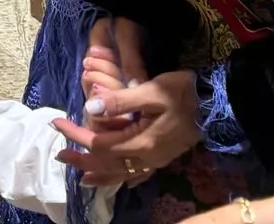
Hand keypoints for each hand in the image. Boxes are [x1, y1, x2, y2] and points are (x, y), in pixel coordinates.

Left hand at [52, 19, 201, 186]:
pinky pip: (139, 174)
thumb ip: (120, 101)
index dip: (76, 135)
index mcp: (142, 142)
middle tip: (59, 154)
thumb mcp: (150, 91)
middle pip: (107, 163)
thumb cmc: (182, 92)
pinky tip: (120, 182)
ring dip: (100, 172)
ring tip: (81, 175)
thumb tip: (89, 108)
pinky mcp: (163, 156)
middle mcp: (148, 157)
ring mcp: (157, 159)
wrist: (216, 103)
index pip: (99, 143)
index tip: (57, 123)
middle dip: (82, 159)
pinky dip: (124, 178)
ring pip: (122, 173)